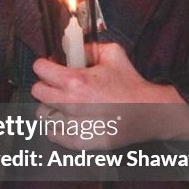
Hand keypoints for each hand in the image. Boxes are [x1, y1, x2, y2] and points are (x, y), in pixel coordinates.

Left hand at [31, 42, 188, 148]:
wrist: (150, 112)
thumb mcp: (114, 54)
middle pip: (38, 92)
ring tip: (64, 104)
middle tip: (58, 85)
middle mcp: (71, 104)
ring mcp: (74, 125)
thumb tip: (73, 49)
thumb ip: (89, 47)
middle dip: (46, 85)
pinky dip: (57, 127)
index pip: (40, 69)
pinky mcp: (79, 142)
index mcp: (76, 81)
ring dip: (50, 107)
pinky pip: (52, 134)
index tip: (50, 67)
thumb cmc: (132, 85)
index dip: (45, 65)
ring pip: (42, 114)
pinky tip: (69, 120)